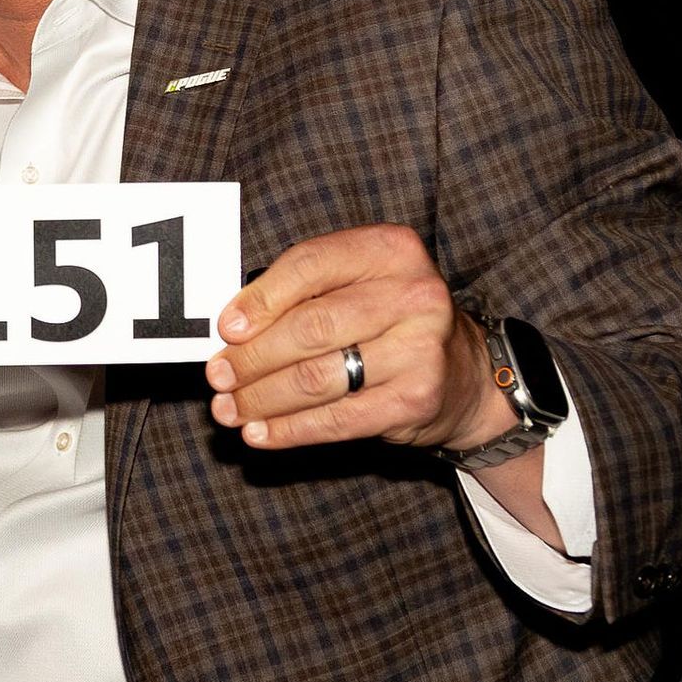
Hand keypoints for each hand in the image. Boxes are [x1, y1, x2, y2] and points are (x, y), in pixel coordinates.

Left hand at [205, 225, 509, 451]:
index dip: (259, 299)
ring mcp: (420, 348)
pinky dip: (290, 430)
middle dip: (253, 357)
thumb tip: (231, 330)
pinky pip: (337, 420)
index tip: (225, 329)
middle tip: (218, 375)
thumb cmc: (389, 321)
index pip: (309, 265)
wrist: (463, 373)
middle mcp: (413, 293)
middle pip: (310, 326)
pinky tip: (261, 433)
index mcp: (390, 249)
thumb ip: (302, 293)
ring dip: (262, 398)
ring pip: (316, 377)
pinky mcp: (417, 399)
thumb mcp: (356, 285)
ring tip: (230, 409)